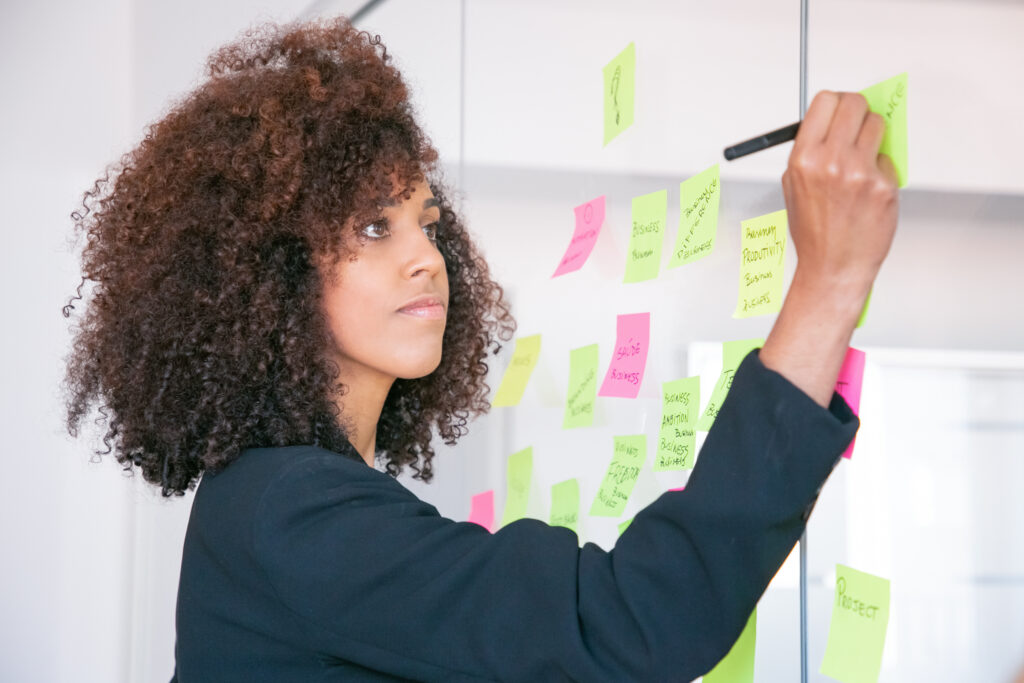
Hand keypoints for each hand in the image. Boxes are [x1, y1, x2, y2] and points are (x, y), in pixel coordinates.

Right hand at [760, 91, 899, 406]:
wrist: (833, 267)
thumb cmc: (814, 232)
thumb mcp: (793, 186)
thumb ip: (810, 151)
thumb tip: (830, 121)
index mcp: (803, 159)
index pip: (825, 101)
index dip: (835, 103)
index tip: (839, 110)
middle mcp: (830, 161)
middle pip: (854, 103)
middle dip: (857, 110)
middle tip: (857, 124)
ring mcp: (859, 172)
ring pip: (876, 125)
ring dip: (872, 136)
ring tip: (863, 160)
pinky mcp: (883, 185)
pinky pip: (888, 159)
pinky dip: (881, 169)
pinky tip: (868, 189)